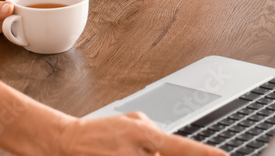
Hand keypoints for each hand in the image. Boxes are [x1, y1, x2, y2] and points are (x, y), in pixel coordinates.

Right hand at [54, 113, 226, 155]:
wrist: (68, 141)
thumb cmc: (101, 132)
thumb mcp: (131, 121)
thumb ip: (156, 132)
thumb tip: (170, 146)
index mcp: (147, 136)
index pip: (183, 148)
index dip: (206, 154)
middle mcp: (140, 153)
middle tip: (150, 151)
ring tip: (125, 151)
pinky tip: (122, 154)